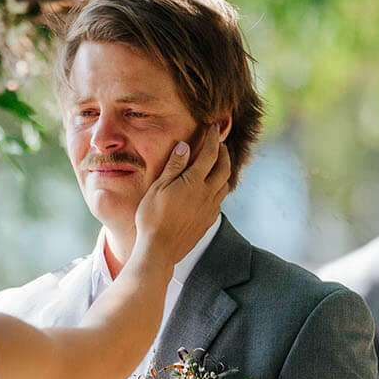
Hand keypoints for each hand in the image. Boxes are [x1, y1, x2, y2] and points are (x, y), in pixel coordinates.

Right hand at [132, 125, 231, 266]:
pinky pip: (220, 201)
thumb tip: (185, 146)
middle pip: (224, 168)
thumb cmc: (152, 218)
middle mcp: (207, 194)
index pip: (209, 154)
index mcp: (194, 182)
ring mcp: (209, 209)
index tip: (214, 127)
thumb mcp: (158, 188)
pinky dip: (220, 190)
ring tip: (219, 166)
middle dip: (224, 153)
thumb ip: (174, 166)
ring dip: (225, 171)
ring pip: (225, 185)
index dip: (213, 138)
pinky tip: (212, 191)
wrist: (159, 250)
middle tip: (220, 144)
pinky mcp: (207, 222)